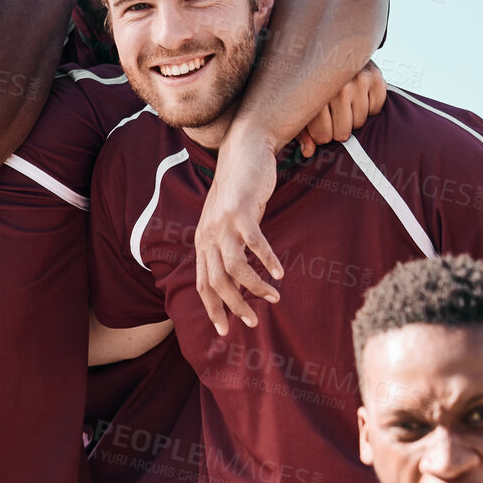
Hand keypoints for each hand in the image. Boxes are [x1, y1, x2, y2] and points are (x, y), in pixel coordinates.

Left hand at [194, 142, 281, 336]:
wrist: (244, 151)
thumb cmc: (239, 192)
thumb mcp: (226, 223)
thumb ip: (227, 247)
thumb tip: (237, 279)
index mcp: (203, 242)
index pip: (202, 284)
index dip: (212, 309)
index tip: (224, 331)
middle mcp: (208, 236)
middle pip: (216, 282)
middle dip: (233, 306)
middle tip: (252, 322)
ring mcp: (224, 224)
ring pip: (234, 268)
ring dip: (253, 287)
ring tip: (273, 297)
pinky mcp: (242, 212)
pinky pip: (255, 244)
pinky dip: (267, 260)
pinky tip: (280, 272)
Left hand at [296, 60, 385, 156]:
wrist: (333, 49)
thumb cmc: (316, 85)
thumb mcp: (303, 106)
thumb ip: (303, 132)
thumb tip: (308, 152)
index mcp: (314, 93)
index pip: (323, 135)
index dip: (321, 136)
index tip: (319, 129)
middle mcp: (338, 86)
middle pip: (343, 132)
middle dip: (337, 130)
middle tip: (334, 116)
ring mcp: (359, 80)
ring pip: (359, 122)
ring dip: (353, 118)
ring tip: (345, 104)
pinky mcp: (376, 77)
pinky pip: (375, 109)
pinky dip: (369, 107)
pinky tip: (359, 96)